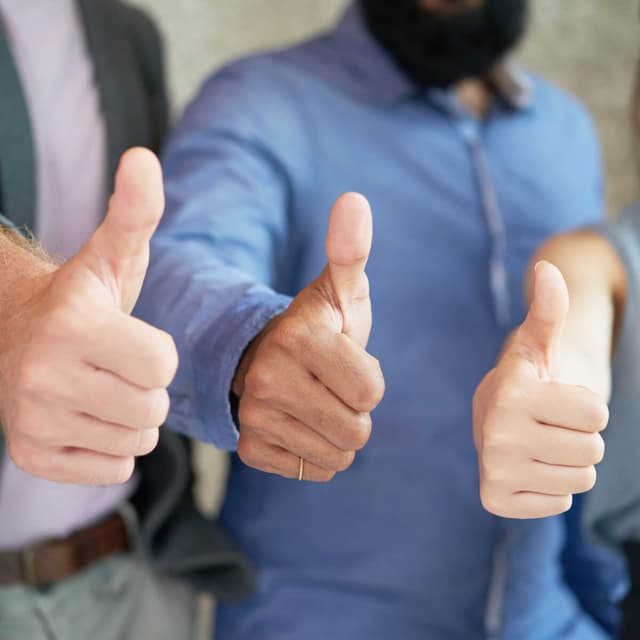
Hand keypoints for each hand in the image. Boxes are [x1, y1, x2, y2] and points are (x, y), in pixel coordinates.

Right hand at [0, 148, 177, 484]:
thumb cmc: (85, 298)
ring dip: (133, 418)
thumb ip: (135, 212)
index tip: (129, 337)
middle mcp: (42, 375)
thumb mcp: (114, 255)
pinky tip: (86, 416)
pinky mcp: (32, 457)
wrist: (19, 335)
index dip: (158, 352)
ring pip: (137, 441)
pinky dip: (112, 447)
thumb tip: (145, 159)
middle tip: (115, 366)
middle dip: (147, 387)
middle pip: (153, 406)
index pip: (163, 363)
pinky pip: (114, 470)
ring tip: (102, 388)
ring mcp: (32, 421)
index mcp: (72, 324)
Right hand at [233, 193, 384, 480]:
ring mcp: (255, 417)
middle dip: (356, 411)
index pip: (372, 392)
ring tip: (317, 402)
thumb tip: (354, 199)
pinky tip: (300, 423)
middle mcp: (267, 379)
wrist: (267, 357)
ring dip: (338, 433)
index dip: (369, 380)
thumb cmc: (318, 326)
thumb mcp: (339, 289)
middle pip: (357, 430)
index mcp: (297, 337)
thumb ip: (350, 250)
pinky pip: (311, 470)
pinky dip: (315, 453)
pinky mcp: (250, 448)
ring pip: (337, 455)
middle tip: (331, 385)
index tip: (344, 360)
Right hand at [473, 261, 607, 517]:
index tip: (554, 399)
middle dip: (580, 437)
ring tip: (540, 445)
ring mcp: (494, 469)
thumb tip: (548, 268)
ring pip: (580, 479)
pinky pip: (559, 504)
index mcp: (510, 393)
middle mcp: (495, 433)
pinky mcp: (495, 498)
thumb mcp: (540, 345)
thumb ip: (549, 309)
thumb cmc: (529, 381)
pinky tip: (530, 468)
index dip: (585, 406)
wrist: (494, 417)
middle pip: (592, 450)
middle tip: (549, 425)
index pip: (597, 415)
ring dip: (568, 462)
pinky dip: (552, 489)